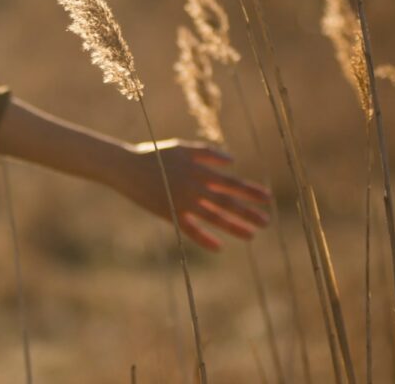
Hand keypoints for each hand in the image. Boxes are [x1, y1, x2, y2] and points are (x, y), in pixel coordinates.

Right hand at [110, 139, 271, 250]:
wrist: (127, 167)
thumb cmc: (156, 155)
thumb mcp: (183, 148)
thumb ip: (208, 153)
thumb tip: (232, 161)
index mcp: (198, 170)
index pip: (230, 183)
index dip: (249, 191)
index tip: (267, 198)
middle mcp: (193, 187)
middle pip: (226, 202)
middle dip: (248, 212)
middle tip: (267, 221)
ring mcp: (182, 202)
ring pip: (213, 217)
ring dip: (234, 226)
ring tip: (252, 235)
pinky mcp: (170, 214)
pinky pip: (190, 230)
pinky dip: (204, 238)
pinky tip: (219, 247)